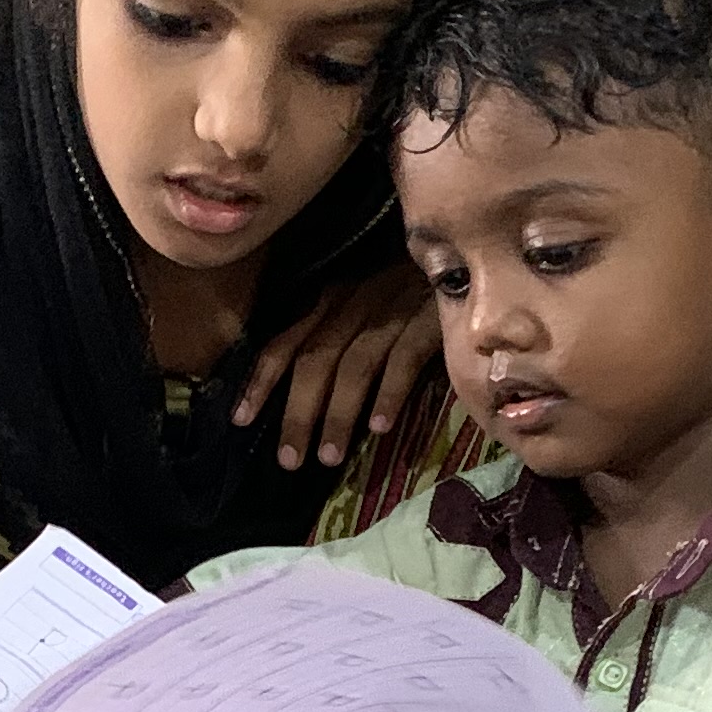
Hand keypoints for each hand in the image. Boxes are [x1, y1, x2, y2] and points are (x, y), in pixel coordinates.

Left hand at [235, 261, 440, 470]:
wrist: (470, 251)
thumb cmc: (415, 286)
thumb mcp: (367, 301)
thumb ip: (340, 333)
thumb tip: (311, 390)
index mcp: (333, 300)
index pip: (286, 342)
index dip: (262, 382)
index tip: (241, 420)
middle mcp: (354, 303)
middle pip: (315, 360)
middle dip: (297, 412)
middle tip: (289, 461)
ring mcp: (392, 310)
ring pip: (353, 365)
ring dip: (338, 413)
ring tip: (329, 457)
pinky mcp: (429, 318)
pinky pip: (403, 358)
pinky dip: (389, 392)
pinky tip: (381, 427)